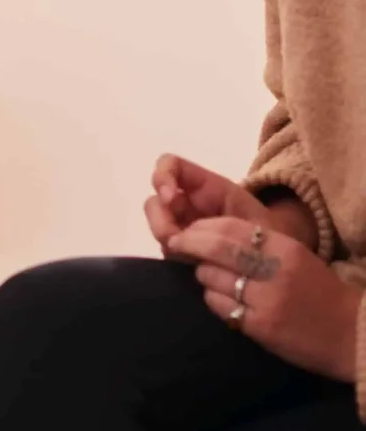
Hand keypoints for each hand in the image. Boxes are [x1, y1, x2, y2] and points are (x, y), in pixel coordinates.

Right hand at [146, 157, 317, 254]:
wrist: (276, 261)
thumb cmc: (267, 234)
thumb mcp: (254, 220)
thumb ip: (225, 224)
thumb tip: (188, 235)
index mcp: (205, 187)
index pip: (170, 166)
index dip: (163, 176)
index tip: (171, 198)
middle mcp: (186, 205)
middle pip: (154, 201)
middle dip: (160, 218)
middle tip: (175, 237)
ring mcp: (180, 228)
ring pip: (155, 227)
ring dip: (165, 239)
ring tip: (186, 254)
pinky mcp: (180, 251)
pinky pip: (164, 251)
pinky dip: (172, 257)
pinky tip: (189, 264)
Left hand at [164, 218, 361, 381]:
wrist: (350, 334)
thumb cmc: (320, 292)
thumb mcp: (296, 257)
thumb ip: (259, 244)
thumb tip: (212, 234)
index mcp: (284, 248)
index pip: (230, 227)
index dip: (202, 227)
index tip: (187, 230)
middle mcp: (273, 270)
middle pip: (215, 248)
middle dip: (189, 244)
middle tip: (176, 244)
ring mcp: (265, 299)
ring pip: (212, 277)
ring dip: (203, 275)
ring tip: (210, 277)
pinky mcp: (259, 326)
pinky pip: (220, 305)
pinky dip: (213, 299)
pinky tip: (222, 299)